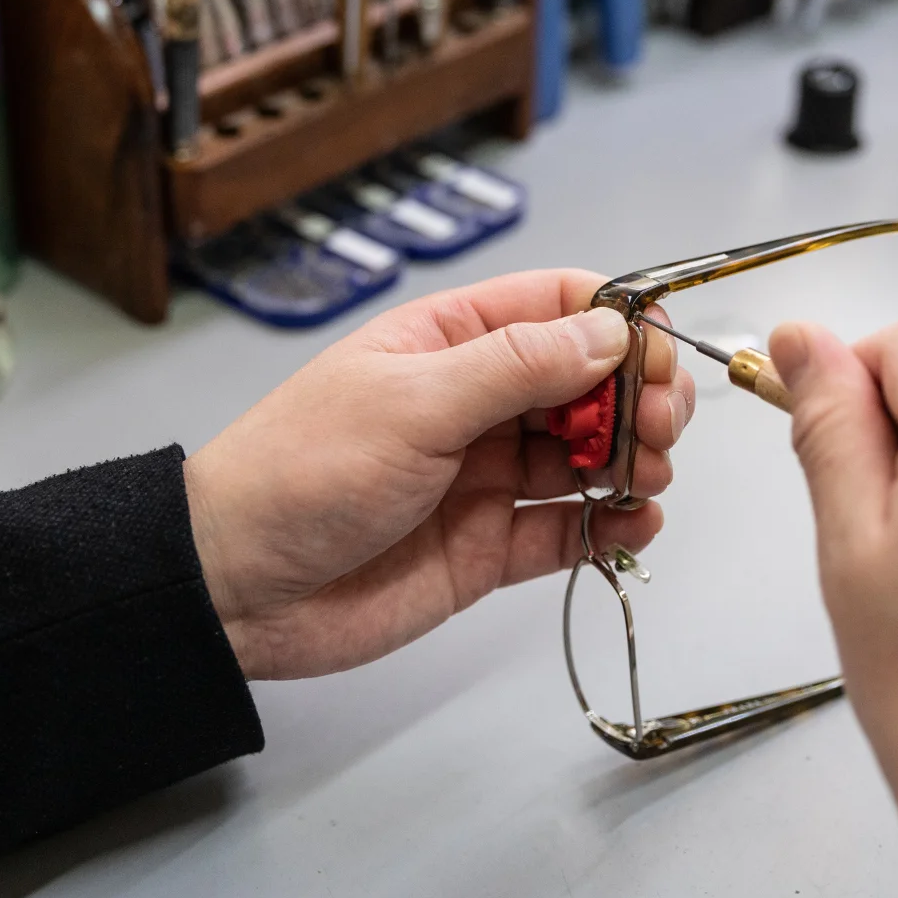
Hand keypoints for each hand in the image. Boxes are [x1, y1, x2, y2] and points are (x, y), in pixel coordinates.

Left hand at [185, 269, 693, 680]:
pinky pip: (569, 529)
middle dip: (638, 397)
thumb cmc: (297, 473)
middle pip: (588, 383)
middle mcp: (475, 404)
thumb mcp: (412, 402)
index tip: (659, 354)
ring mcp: (485, 476)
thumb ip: (518, 367)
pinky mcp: (488, 547)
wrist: (235, 589)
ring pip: (589, 456)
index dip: (620, 323)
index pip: (557, 308)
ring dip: (634, 460)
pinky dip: (612, 526)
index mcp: (449, 343)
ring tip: (648, 476)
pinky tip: (633, 524)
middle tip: (662, 424)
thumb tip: (611, 329)